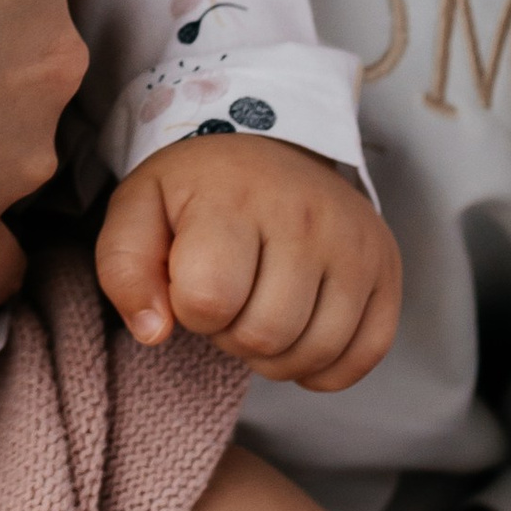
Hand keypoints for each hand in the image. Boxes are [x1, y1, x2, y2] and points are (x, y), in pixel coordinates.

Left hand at [97, 135, 399, 391]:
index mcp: (235, 198)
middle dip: (232, 334)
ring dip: (276, 354)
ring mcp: (355, 242)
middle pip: (264, 336)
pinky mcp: (386, 266)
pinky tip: (301, 332)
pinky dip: (327, 365)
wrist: (270, 145)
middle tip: (230, 295)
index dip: (189, 308)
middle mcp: (306, 216)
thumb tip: (155, 333)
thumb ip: (124, 269)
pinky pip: (365, 355)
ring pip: (314, 353)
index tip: (191, 278)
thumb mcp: (140, 208)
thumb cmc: (199, 190)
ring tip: (261, 308)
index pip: (207, 301)